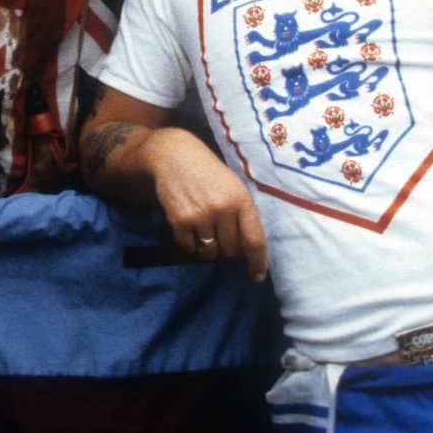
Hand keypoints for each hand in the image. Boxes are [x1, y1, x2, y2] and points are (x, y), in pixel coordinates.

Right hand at [147, 131, 267, 280]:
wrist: (174, 156)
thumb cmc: (209, 173)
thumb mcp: (233, 186)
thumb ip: (243, 214)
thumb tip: (248, 250)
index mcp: (241, 200)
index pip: (254, 240)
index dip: (258, 263)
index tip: (256, 277)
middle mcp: (222, 209)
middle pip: (231, 251)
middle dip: (227, 248)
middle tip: (220, 233)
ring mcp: (200, 216)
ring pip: (209, 253)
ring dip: (208, 249)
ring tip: (204, 229)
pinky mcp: (179, 220)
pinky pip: (189, 248)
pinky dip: (189, 243)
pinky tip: (189, 226)